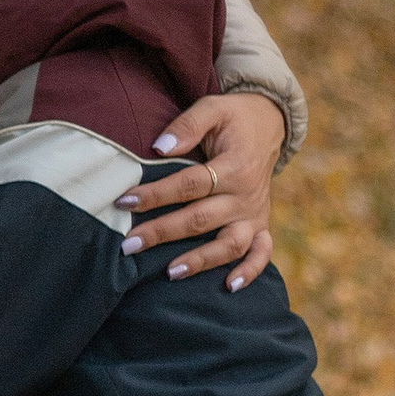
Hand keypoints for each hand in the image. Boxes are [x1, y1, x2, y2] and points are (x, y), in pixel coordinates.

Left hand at [119, 88, 283, 287]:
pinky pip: (261, 253)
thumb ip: (186, 126)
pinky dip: (250, 272)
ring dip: (201, 261)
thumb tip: (158, 147)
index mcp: (235, 166)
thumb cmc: (233, 117)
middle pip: (201, 219)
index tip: (124, 202)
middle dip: (162, 233)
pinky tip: (229, 287)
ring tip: (169, 273)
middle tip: (128, 246)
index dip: (156, 194)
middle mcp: (246, 195)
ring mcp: (255, 213)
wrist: (270, 123)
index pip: (189, 185)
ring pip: (229, 244)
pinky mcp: (262, 224)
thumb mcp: (212, 108)